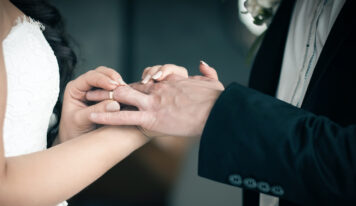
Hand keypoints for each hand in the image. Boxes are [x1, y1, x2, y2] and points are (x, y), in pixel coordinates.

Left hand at [59, 66, 125, 141]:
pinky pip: (116, 89)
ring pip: (110, 79)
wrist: (76, 140)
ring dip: (119, 84)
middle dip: (113, 78)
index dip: (103, 80)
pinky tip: (129, 96)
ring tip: (127, 92)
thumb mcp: (81, 121)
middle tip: (123, 87)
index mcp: (75, 89)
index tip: (114, 86)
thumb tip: (114, 104)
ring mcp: (97, 91)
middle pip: (102, 73)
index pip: (90, 77)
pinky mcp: (107, 97)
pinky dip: (123, 91)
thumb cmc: (73, 131)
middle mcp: (86, 87)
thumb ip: (96, 111)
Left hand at [87, 62, 223, 137]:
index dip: (128, 87)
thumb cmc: (216, 100)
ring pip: (121, 98)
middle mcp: (156, 93)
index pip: (142, 84)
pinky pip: (124, 117)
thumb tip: (202, 63)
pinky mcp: (151, 119)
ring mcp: (152, 105)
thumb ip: (206, 71)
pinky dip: (107, 117)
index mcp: (167, 86)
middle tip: (94, 91)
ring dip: (103, 99)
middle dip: (110, 90)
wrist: (218, 112)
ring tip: (87, 99)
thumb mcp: (212, 83)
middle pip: (128, 88)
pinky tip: (92, 116)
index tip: (117, 89)